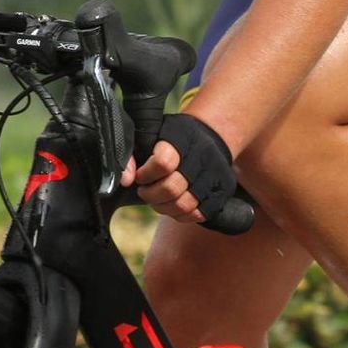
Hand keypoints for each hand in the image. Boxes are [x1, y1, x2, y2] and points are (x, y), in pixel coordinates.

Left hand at [119, 114, 236, 223]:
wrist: (210, 134)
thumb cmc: (175, 137)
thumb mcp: (153, 133)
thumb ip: (134, 153)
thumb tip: (125, 180)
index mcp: (183, 138)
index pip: (163, 163)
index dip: (145, 174)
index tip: (140, 176)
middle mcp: (203, 156)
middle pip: (172, 188)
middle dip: (151, 195)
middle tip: (145, 190)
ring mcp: (215, 175)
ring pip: (184, 205)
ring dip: (163, 207)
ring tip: (157, 199)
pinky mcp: (222, 191)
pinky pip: (197, 214)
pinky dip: (180, 214)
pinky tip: (172, 204)